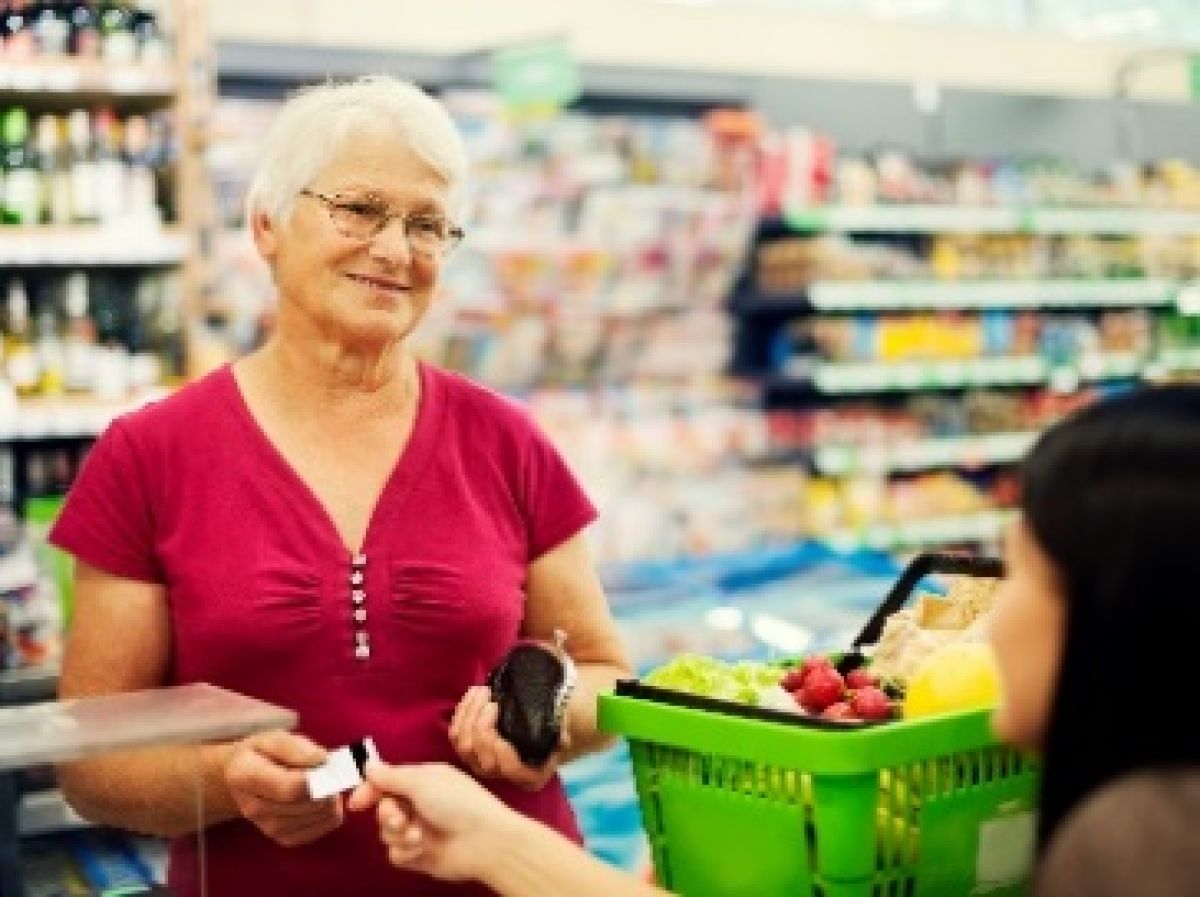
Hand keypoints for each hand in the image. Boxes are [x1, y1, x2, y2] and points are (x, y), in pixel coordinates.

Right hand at [223, 730, 342, 846]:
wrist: (242, 779)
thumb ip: (296, 748)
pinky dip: (331, 814)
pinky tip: (325, 800)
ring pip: (318, 816)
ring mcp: (267, 827)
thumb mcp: (273, 739)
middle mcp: (253, 808)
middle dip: (328, 786)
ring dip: (332, 799)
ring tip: (327, 783)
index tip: (327, 766)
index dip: (317, 779)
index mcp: (245, 776)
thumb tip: (320, 761)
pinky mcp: (284, 838)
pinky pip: (321, 829)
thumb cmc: (262, 754)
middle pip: (307, 803)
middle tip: (330, 771)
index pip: (289, 788)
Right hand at [349, 761, 516, 882]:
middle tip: (399, 817)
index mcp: (423, 781)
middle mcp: (420, 804)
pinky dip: (406, 851)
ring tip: (417, 835)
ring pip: (387, 833)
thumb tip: (368, 765)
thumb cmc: (458, 803)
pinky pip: (396, 854)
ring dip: (398, 833)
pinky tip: (421, 848)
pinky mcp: (419, 855)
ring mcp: (419, 830)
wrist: (485, 841)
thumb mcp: (423, 782)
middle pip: (384, 808)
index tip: (356, 803)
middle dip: (387, 814)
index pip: (387, 782)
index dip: (370, 791)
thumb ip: (392, 776)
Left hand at [448, 685, 564, 790]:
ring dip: (469, 714)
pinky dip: (461, 714)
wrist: (542, 724)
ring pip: (463, 746)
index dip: (500, 746)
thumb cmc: (554, 727)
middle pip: (480, 758)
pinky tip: (473, 695)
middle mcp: (504, 776)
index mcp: (530, 776)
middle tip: (491, 697)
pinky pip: (455, 736)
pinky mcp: (469, 751)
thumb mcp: (562, 729)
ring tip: (482, 691)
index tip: (499, 712)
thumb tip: (561, 735)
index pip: (509, 768)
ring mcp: (483, 765)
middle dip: (480, 723)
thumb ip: (561, 733)